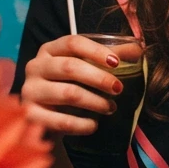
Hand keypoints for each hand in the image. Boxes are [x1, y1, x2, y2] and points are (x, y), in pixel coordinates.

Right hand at [20, 34, 140, 135]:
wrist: (46, 122)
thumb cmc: (69, 87)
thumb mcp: (87, 68)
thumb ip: (110, 56)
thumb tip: (139, 48)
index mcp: (49, 50)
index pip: (73, 42)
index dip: (97, 51)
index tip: (118, 63)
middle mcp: (35, 67)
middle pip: (70, 67)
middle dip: (99, 78)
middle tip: (119, 89)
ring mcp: (29, 91)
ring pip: (67, 93)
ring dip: (94, 101)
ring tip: (111, 108)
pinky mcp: (29, 116)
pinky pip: (59, 121)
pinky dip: (81, 123)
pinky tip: (93, 125)